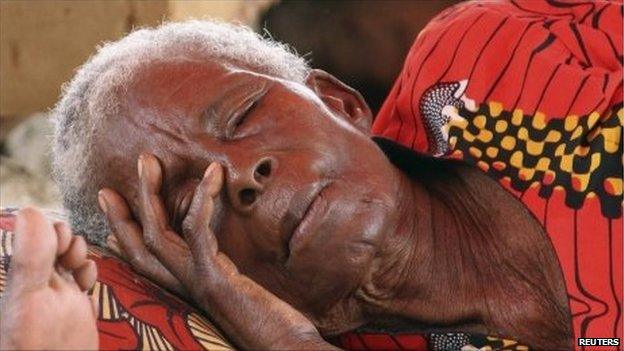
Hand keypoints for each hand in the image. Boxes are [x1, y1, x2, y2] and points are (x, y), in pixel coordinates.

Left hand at [0, 207, 97, 349]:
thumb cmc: (37, 345)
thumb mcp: (31, 298)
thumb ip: (31, 257)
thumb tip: (32, 210)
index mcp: (21, 277)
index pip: (33, 236)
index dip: (50, 232)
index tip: (62, 244)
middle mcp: (36, 283)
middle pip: (54, 245)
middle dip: (69, 243)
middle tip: (74, 257)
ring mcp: (56, 297)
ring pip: (69, 262)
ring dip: (81, 259)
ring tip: (84, 272)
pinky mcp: (73, 311)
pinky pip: (81, 283)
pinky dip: (89, 278)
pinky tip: (89, 285)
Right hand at [98, 153, 337, 349]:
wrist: (285, 349)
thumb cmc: (271, 323)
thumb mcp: (241, 289)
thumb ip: (225, 272)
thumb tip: (225, 256)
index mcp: (188, 288)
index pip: (145, 260)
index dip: (124, 232)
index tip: (112, 205)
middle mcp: (185, 287)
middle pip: (141, 246)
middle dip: (124, 211)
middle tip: (114, 180)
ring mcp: (198, 283)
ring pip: (157, 235)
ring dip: (150, 194)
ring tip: (148, 161)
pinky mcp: (215, 279)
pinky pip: (197, 232)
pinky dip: (202, 200)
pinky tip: (212, 175)